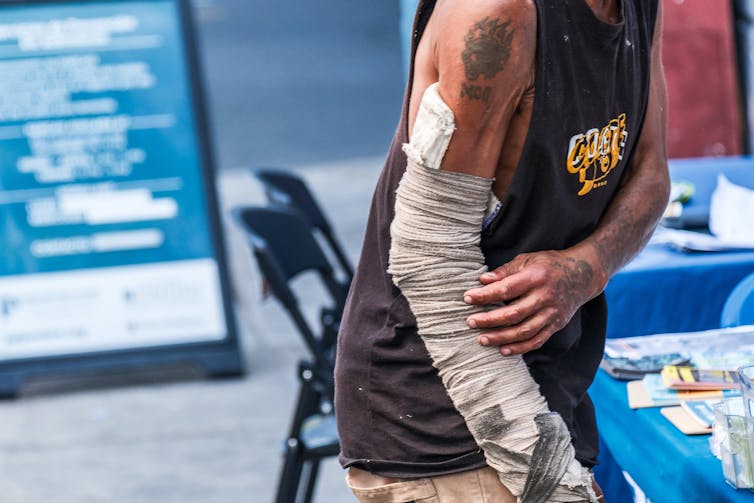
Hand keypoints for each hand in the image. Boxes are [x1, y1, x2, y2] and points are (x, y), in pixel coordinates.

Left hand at [463, 249, 604, 354]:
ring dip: (501, 337)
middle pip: (513, 313)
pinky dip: (520, 348)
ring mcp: (552, 313)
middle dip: (489, 320)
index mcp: (536, 277)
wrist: (583, 275)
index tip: (467, 298)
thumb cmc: (549, 265)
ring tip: (482, 339)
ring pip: (524, 331)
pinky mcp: (556, 325)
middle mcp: (545, 297)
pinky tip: (503, 350)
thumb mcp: (527, 260)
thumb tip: (482, 280)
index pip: (506, 289)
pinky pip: (537, 341)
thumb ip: (505, 271)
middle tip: (470, 322)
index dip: (485, 295)